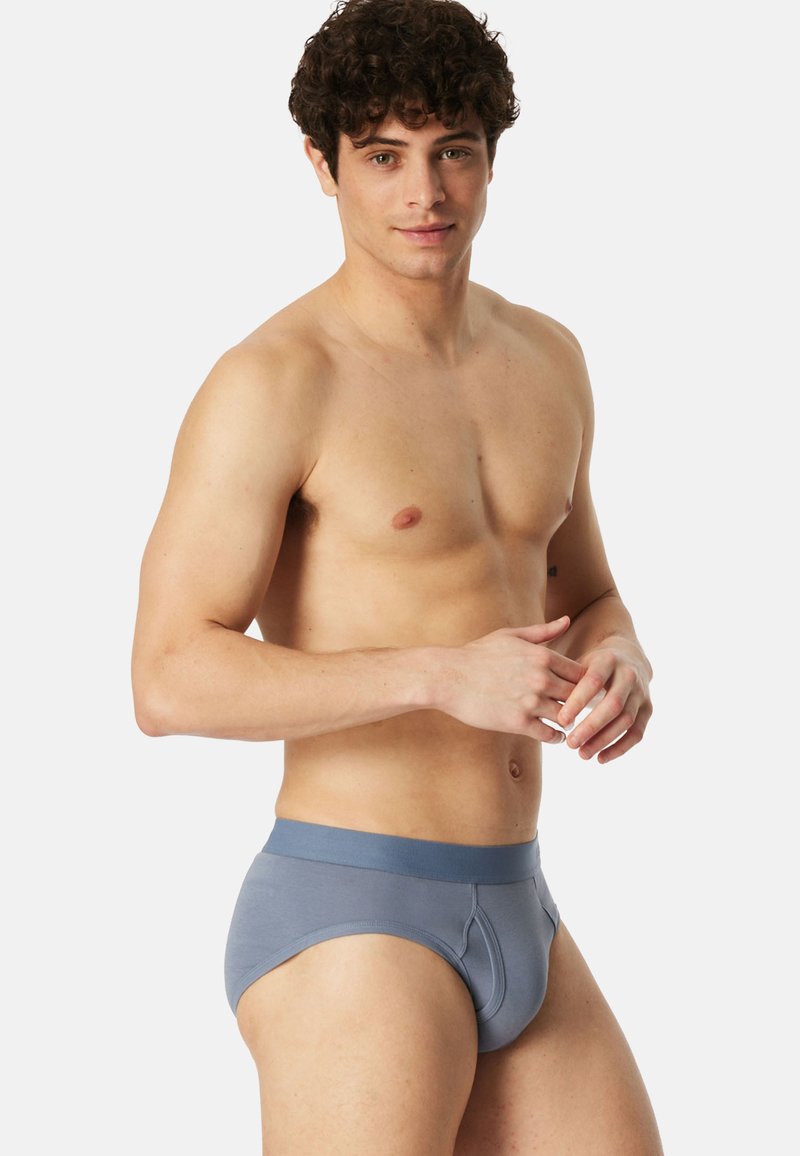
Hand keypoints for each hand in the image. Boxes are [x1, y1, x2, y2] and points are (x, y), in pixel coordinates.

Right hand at [436, 616, 586, 742]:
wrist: (448, 677)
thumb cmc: (478, 654)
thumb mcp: (510, 636)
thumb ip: (542, 631)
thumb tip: (566, 620)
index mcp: (542, 656)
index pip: (581, 673)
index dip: (587, 684)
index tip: (584, 691)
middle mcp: (541, 678)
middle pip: (579, 696)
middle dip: (582, 704)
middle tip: (584, 712)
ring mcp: (530, 701)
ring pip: (567, 717)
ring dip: (570, 722)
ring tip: (568, 724)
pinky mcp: (518, 722)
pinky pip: (550, 734)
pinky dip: (556, 737)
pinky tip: (554, 735)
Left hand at [557, 642, 652, 762]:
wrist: (627, 656)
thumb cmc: (592, 665)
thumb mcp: (579, 663)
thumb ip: (566, 680)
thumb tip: (544, 705)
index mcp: (609, 660)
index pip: (593, 681)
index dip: (578, 701)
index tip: (560, 720)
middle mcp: (629, 675)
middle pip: (613, 704)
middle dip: (591, 726)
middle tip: (570, 743)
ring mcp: (641, 693)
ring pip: (626, 720)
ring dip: (604, 740)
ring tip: (582, 754)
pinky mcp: (648, 709)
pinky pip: (637, 733)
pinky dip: (620, 748)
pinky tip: (600, 759)